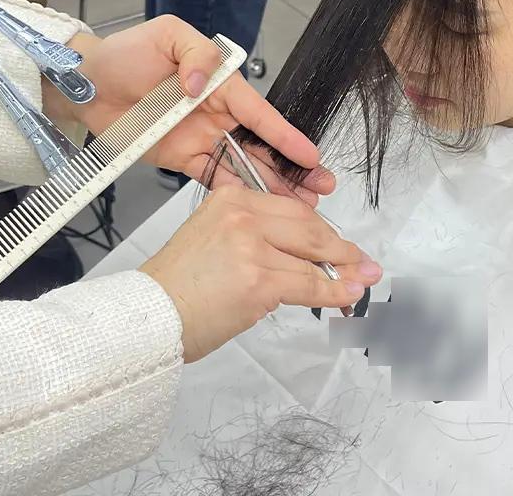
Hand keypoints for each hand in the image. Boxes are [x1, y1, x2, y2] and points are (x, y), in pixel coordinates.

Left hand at [43, 16, 335, 202]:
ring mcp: (202, 138)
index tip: (311, 155)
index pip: (260, 114)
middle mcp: (218, 113)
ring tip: (301, 205)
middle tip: (321, 188)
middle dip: (293, 167)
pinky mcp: (182, 158)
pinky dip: (236, 193)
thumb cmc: (125, 53)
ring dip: (273, 185)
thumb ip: (195, 53)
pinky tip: (258, 208)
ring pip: (246, 166)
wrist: (85, 84)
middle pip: (263, 145)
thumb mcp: (166, 35)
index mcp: (221, 85)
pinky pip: (214, 178)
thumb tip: (202, 83)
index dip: (286, 136)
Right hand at [140, 187, 382, 362]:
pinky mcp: (260, 281)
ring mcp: (252, 248)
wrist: (149, 315)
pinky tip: (347, 296)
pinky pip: (309, 286)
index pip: (292, 210)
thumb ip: (253, 235)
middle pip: (309, 229)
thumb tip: (302, 255)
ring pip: (312, 260)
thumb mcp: (212, 238)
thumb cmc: (177, 285)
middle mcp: (243, 216)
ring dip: (343, 274)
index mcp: (232, 198)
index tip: (339, 244)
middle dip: (341, 249)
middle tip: (363, 262)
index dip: (322, 231)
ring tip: (361, 282)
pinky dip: (333, 292)